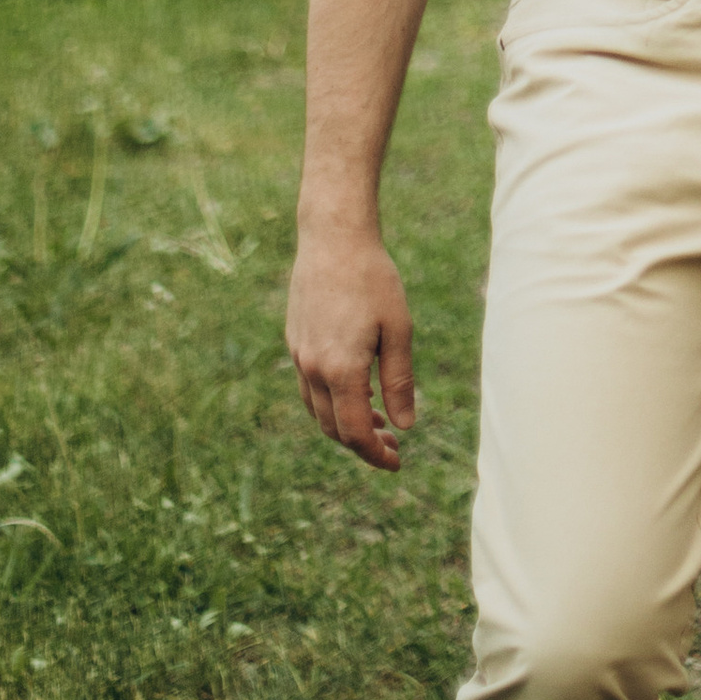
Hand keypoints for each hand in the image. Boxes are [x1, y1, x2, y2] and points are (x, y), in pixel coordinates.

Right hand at [287, 218, 417, 468]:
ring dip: (344, 424)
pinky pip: (309, 387)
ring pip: (318, 410)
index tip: (396, 462)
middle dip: (362, 443)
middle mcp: (313, 369)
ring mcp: (299, 355)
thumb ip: (399, 381)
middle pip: (333, 428)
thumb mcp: (399, 329)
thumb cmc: (374, 279)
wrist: (334, 237)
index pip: (355, 432)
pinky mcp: (295, 340)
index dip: (375, 454)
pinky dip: (330, 401)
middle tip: (393, 443)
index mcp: (341, 370)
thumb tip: (406, 425)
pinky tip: (354, 391)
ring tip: (377, 421)